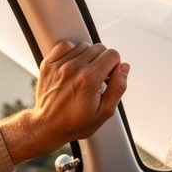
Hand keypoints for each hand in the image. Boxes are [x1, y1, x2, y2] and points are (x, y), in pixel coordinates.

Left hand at [0, 41, 129, 162]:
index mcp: (89, 79)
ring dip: (87, 57)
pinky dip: (72, 52)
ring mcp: (59, 64)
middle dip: (103, 62)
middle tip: (97, 78)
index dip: (114, 66)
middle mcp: (74, 68)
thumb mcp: (105, 112)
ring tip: (84, 74)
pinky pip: (65, 45)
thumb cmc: (75, 123)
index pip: (112, 54)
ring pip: (84, 46)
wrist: (47, 126)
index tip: (108, 78)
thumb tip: (124, 68)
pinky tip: (73, 65)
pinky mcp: (48, 64)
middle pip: (99, 48)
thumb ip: (118, 87)